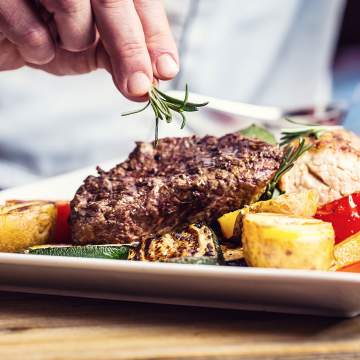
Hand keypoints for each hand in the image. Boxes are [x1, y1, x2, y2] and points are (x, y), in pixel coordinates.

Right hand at [0, 0, 178, 99]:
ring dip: (73, 40)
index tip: (166, 70)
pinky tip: (31, 45)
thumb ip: (121, 57)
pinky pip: (31, 27)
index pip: (139, 0)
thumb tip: (148, 85)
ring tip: (59, 41)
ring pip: (72, 4)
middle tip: (140, 87)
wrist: (5, 35)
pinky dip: (38, 49)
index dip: (155, 35)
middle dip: (130, 49)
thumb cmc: (53, 35)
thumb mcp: (94, 47)